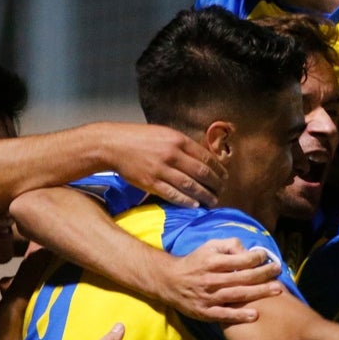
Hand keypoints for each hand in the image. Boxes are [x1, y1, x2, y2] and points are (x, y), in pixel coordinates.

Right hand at [97, 123, 225, 207]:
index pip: (206, 157)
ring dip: (204, 195)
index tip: (225, 176)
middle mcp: (172, 154)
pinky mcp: (150, 182)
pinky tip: (194, 205)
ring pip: (190, 186)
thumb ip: (182, 145)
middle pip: (202, 172)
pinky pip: (173, 195)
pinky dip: (186, 201)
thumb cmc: (139, 138)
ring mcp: (161, 169)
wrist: (113, 144)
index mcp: (177, 140)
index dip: (219, 169)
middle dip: (216, 184)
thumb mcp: (164, 134)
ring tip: (212, 201)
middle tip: (222, 191)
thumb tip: (202, 157)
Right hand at [160, 239, 283, 323]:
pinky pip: (224, 315)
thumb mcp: (209, 246)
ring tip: (277, 290)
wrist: (170, 281)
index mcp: (212, 261)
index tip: (266, 256)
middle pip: (243, 277)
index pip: (240, 259)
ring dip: (259, 292)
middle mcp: (211, 279)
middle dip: (264, 274)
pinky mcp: (205, 312)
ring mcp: (208, 297)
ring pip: (237, 295)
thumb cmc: (195, 262)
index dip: (256, 257)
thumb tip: (248, 250)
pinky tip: (255, 315)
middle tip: (279, 271)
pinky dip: (239, 315)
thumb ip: (229, 245)